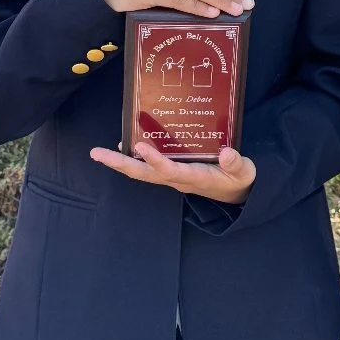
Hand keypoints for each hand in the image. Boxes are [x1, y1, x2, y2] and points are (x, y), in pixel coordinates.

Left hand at [89, 141, 255, 201]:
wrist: (237, 194)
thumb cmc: (239, 179)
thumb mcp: (243, 171)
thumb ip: (236, 163)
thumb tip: (228, 153)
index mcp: (194, 177)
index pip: (169, 170)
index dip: (154, 159)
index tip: (140, 145)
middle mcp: (177, 179)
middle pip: (142, 173)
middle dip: (119, 164)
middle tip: (96, 153)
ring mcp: (172, 177)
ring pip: (141, 171)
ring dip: (120, 163)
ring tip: (101, 152)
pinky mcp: (172, 173)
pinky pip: (148, 168)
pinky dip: (133, 159)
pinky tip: (126, 146)